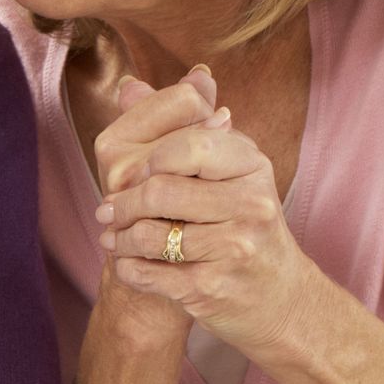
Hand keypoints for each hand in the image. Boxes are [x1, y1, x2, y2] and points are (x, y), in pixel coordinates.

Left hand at [97, 105, 316, 359]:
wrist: (277, 298)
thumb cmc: (241, 224)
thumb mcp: (224, 171)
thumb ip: (178, 126)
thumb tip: (128, 85)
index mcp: (252, 165)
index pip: (190, 143)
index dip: (150, 157)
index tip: (132, 171)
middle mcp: (252, 203)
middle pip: (162, 190)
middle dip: (123, 202)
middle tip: (106, 210)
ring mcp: (236, 248)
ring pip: (151, 234)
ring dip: (121, 238)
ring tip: (111, 236)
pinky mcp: (215, 288)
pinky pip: (151, 273)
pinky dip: (129, 269)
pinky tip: (126, 263)